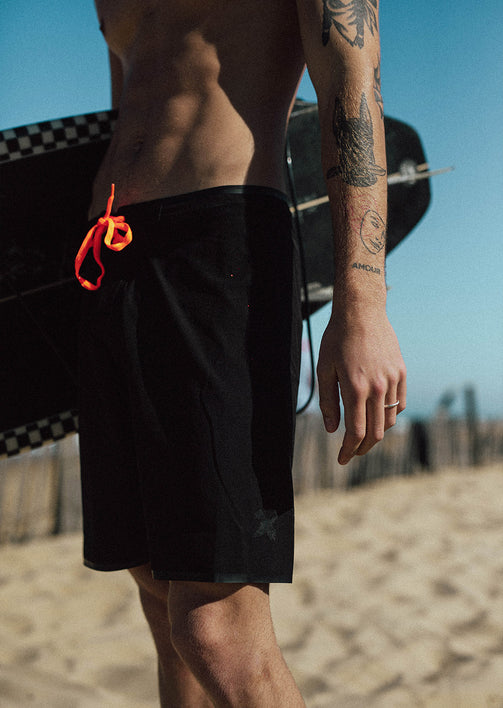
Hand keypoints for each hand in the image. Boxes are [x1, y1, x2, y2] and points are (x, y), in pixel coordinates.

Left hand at [316, 304, 405, 464]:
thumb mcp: (324, 369)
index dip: (348, 451)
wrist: (361, 312)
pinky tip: (377, 416)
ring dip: (376, 434)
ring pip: (389, 420)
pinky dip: (389, 416)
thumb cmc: (337, 340)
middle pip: (375, 432)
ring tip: (363, 436)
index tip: (342, 459)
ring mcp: (392, 380)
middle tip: (352, 454)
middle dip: (362, 449)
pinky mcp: (401, 373)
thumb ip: (328, 402)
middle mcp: (377, 388)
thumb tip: (332, 430)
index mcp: (355, 389)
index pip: (356, 432)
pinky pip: (400, 404)